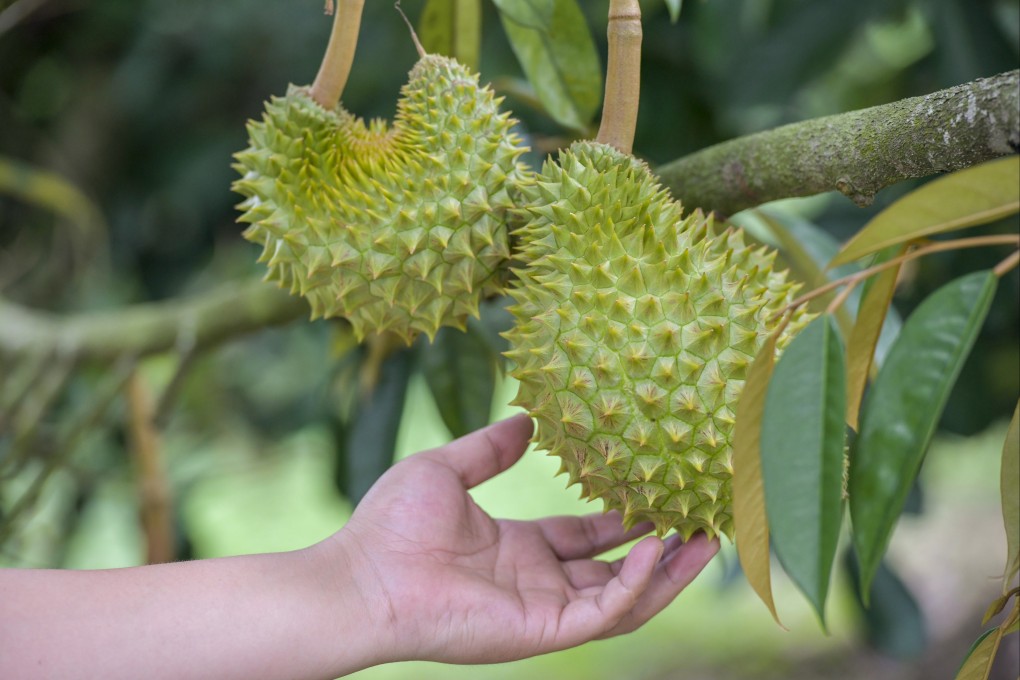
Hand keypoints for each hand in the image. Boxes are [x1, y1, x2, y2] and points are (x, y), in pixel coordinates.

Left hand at [325, 414, 718, 664]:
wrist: (363, 574)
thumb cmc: (391, 526)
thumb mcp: (446, 469)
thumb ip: (488, 448)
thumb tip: (525, 422)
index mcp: (518, 550)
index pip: (586, 539)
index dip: (624, 519)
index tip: (660, 491)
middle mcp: (538, 582)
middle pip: (618, 571)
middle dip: (663, 548)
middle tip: (703, 518)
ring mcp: (544, 609)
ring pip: (626, 598)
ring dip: (668, 571)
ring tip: (707, 538)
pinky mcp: (543, 629)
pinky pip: (606, 611)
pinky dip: (639, 585)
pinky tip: (658, 547)